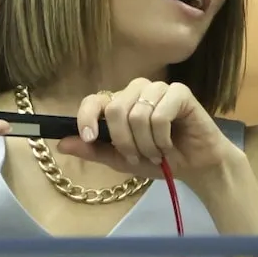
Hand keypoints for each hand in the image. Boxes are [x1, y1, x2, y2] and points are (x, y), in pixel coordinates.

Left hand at [56, 78, 240, 186]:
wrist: (196, 167)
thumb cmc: (161, 160)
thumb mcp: (122, 160)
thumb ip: (94, 150)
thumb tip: (61, 143)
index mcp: (120, 103)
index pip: (94, 100)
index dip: (86, 117)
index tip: (89, 137)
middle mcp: (137, 91)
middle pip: (115, 108)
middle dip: (124, 141)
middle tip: (137, 157)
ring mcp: (159, 89)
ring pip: (137, 113)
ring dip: (146, 143)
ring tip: (157, 153)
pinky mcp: (180, 92)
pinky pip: (160, 114)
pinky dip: (162, 137)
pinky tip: (170, 143)